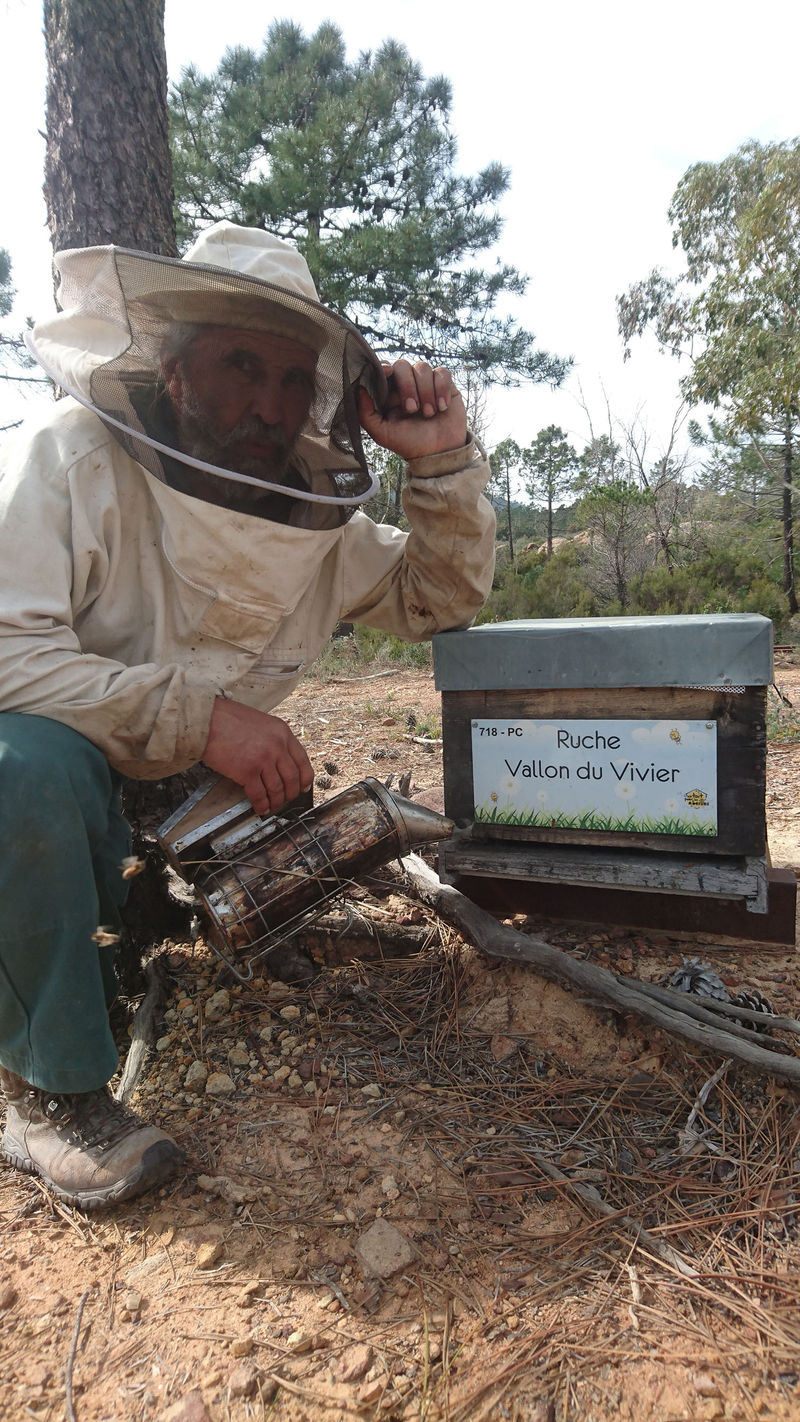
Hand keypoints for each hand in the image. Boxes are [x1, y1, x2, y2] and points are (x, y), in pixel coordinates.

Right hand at [202, 698, 312, 814]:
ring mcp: (263, 760)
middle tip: (288, 799)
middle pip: (292, 778)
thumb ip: (272, 739)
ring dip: (276, 801)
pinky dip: (261, 804)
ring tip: (273, 806)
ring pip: (277, 789)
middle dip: (291, 793)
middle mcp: (277, 746)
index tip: (304, 786)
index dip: (305, 778)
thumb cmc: (227, 719)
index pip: (302, 760)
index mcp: (282, 732)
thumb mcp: (260, 723)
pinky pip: (259, 794)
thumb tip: (278, 760)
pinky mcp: (248, 772)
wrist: (207, 721)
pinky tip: (260, 808)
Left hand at [358, 360, 466, 460]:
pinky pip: (442, 373)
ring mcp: (425, 382)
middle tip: (412, 410)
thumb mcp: (382, 434)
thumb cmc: (409, 443)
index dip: (384, 366)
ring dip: (426, 391)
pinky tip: (442, 407)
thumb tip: (358, 389)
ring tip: (430, 414)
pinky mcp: (444, 384)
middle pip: (402, 366)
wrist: (439, 453)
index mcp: (388, 393)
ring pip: (423, 367)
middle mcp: (406, 384)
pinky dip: (442, 388)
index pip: (384, 370)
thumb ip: (366, 414)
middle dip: (408, 386)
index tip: (387, 372)